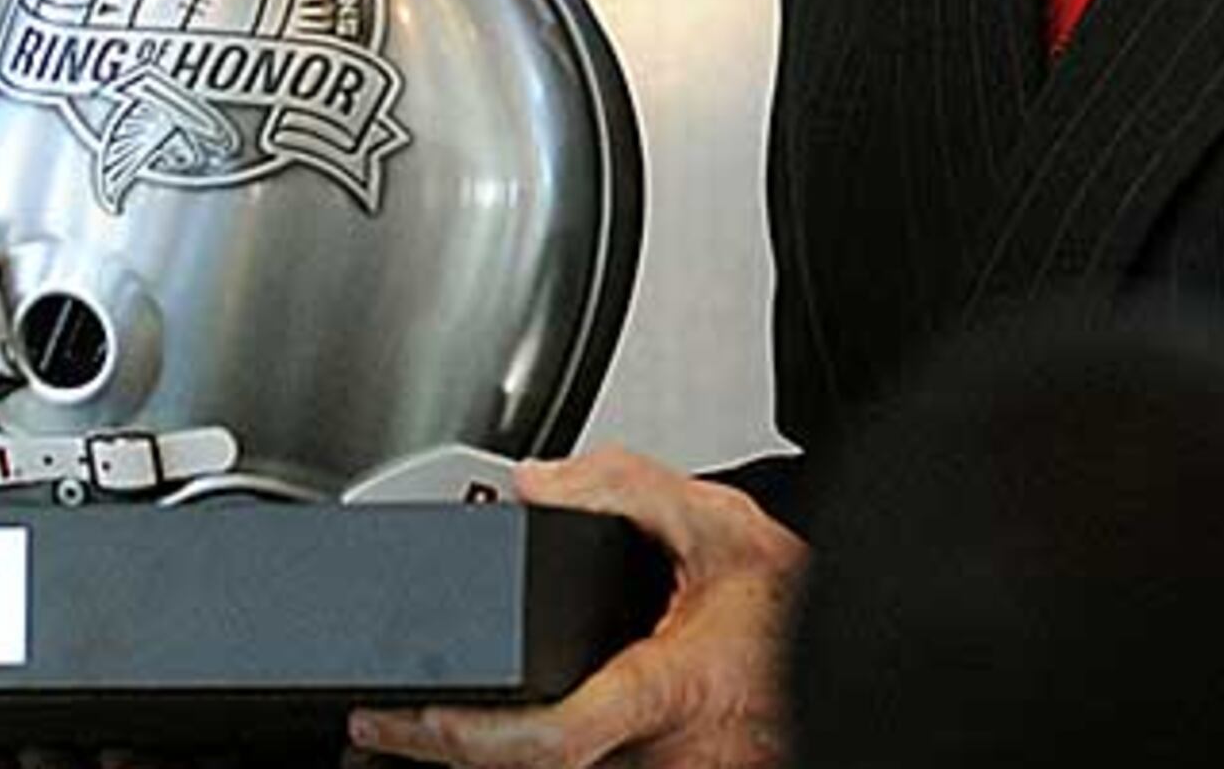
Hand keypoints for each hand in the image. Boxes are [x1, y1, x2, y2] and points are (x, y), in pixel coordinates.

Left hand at [346, 449, 800, 768]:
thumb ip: (626, 487)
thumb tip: (538, 483)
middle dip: (447, 757)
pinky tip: (479, 743)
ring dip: (480, 765)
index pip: (553, 737)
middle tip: (375, 725)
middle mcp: (664, 758)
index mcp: (669, 693)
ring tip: (406, 736)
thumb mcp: (720, 520)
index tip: (403, 718)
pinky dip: (520, 762)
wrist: (848, 647)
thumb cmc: (793, 604)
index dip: (470, 738)